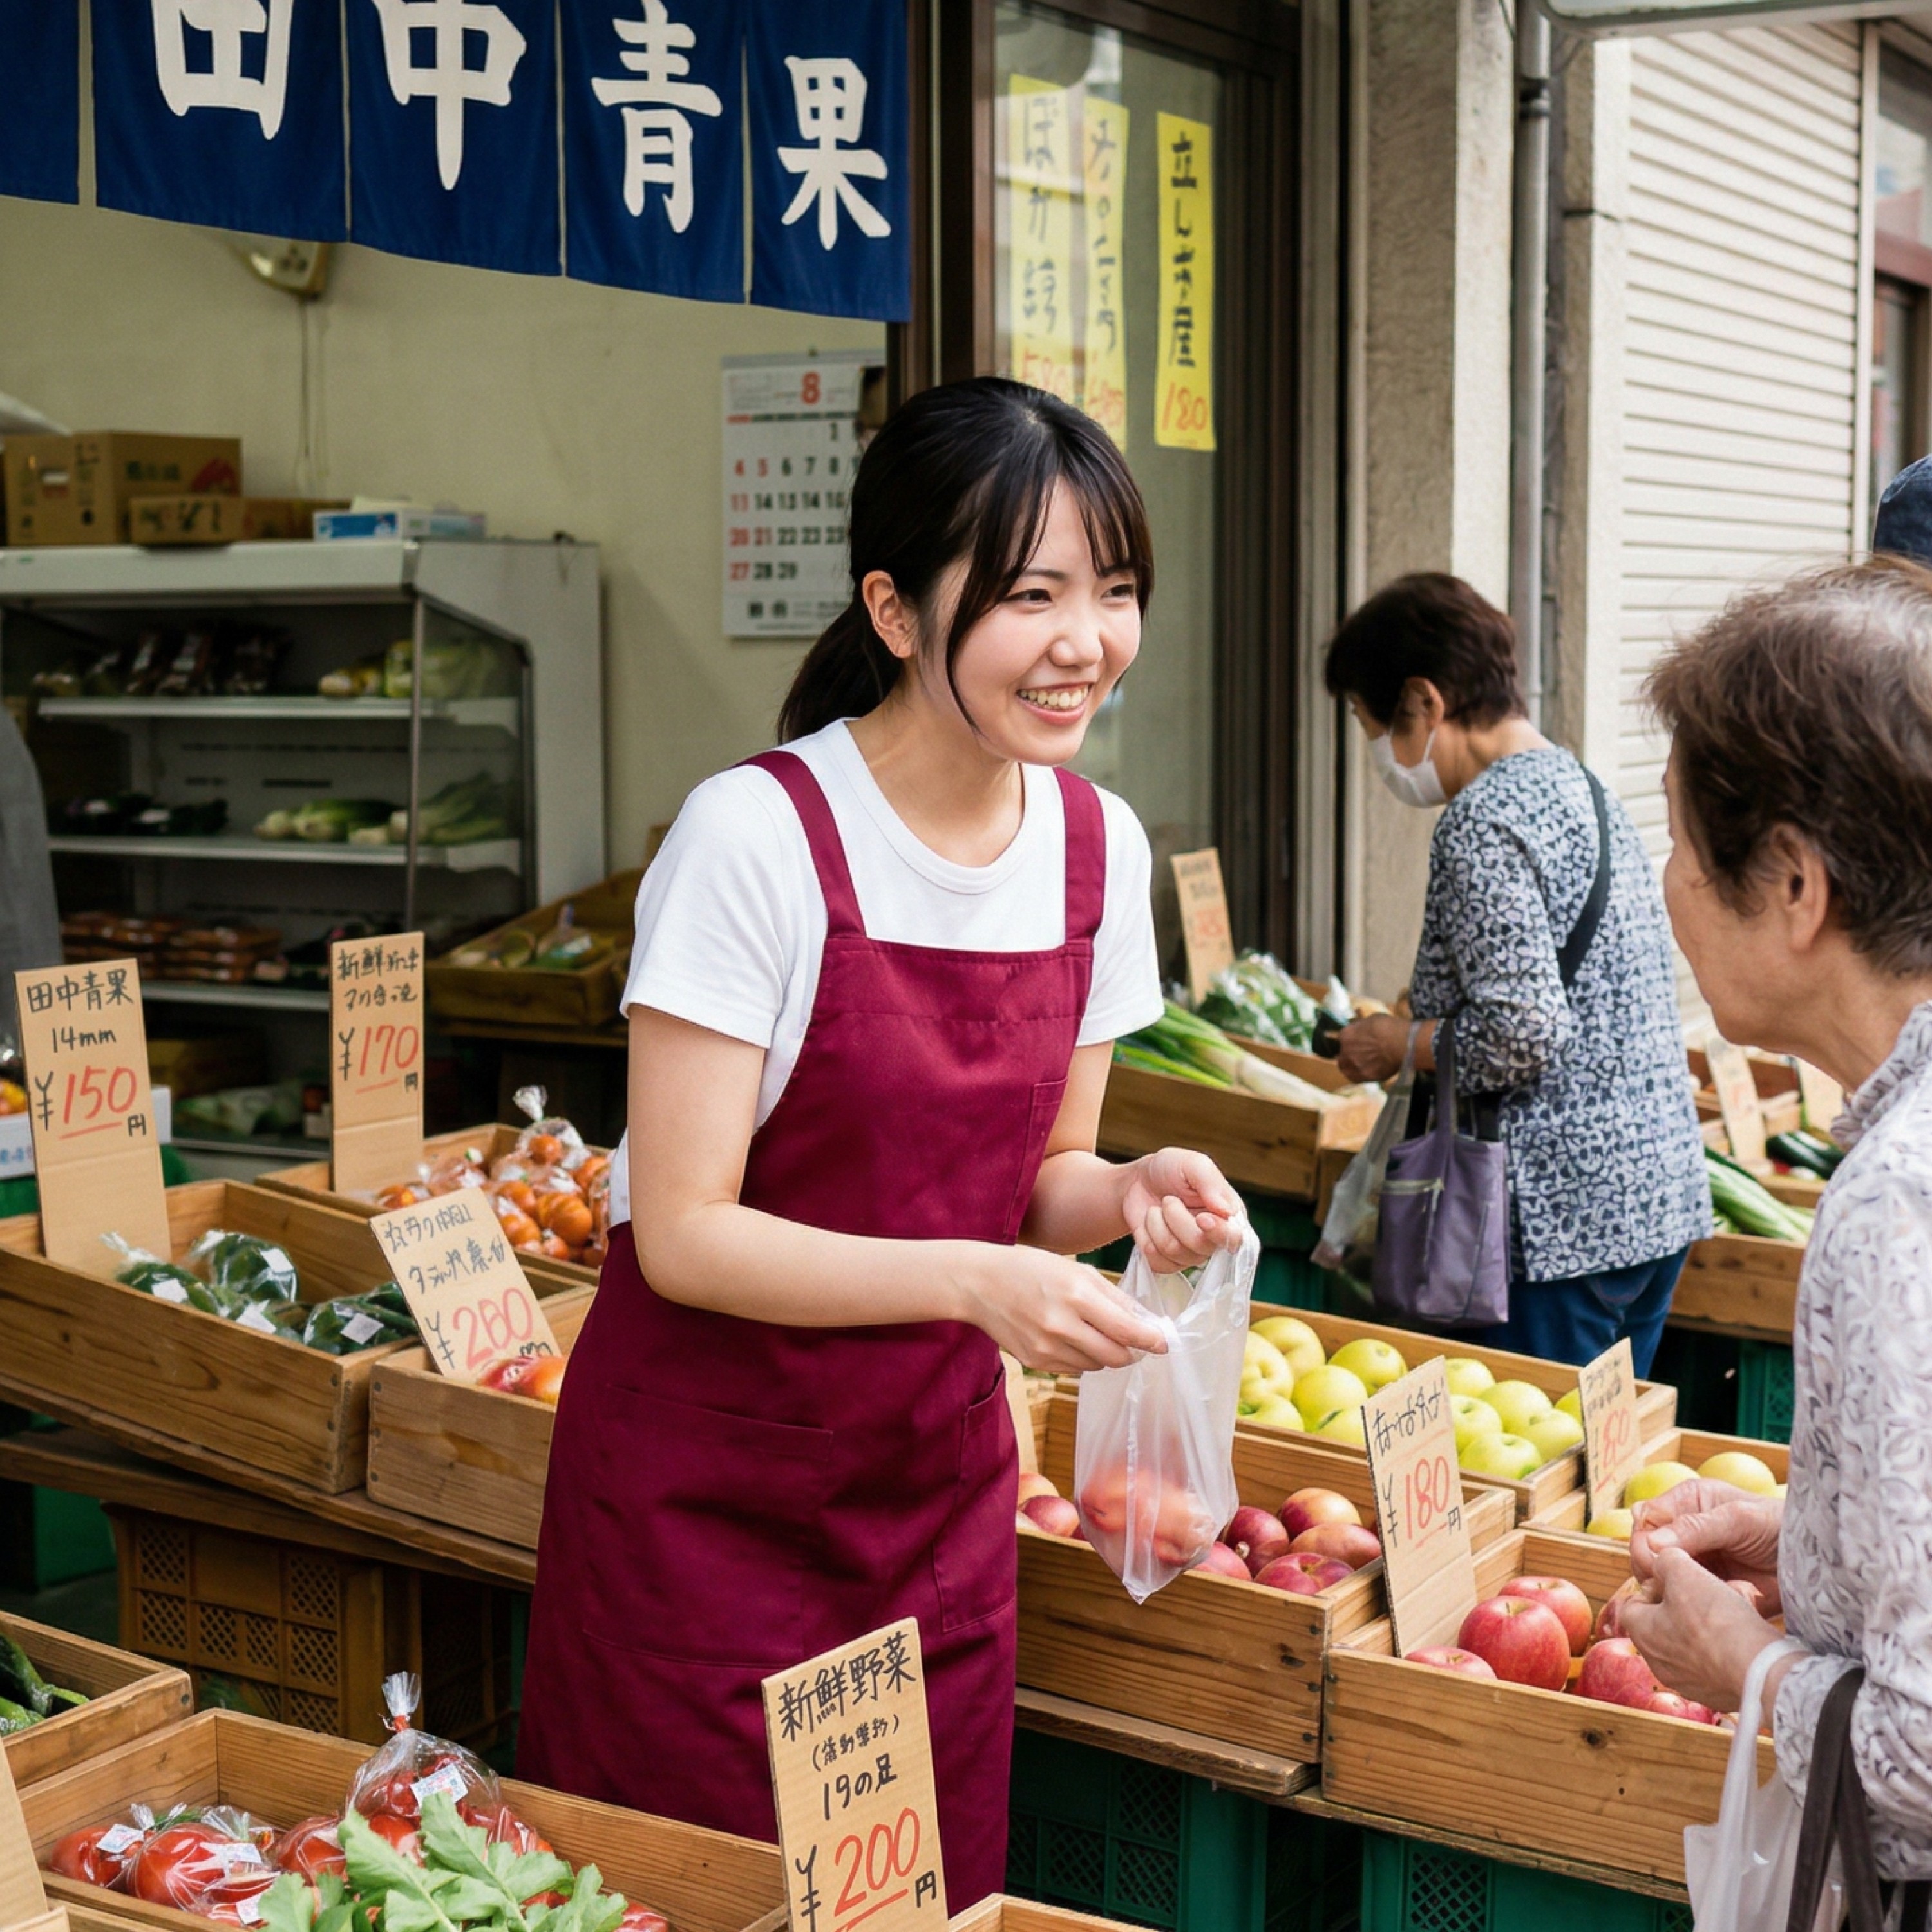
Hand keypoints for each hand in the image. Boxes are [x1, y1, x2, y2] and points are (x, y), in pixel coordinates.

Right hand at [962, 1247, 1168, 1374]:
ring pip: (1097, 1365)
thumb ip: (1114, 1297)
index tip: (1164, 1343)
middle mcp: (1062, 1325)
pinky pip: (1074, 1369)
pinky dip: (1082, 1357)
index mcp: (1076, 1296)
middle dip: (1132, 1351)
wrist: (980, 1283)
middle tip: (1136, 1343)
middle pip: (1116, 1356)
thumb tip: (1146, 1322)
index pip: (1127, 1330)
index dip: (1151, 1340)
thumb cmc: (1032, 1269)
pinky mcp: (1036, 1362)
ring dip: (1106, 1353)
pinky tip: (1070, 1337)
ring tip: (1093, 1332)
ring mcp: (1046, 1348)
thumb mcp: (1077, 1270)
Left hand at [1120, 1148, 1243, 1269]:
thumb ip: (1212, 1183)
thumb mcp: (1192, 1163)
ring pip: (1174, 1252)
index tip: (1201, 1218)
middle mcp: (1213, 1239)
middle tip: (1168, 1199)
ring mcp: (1191, 1254)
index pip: (1234, 1238)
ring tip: (1157, 1209)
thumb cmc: (1169, 1169)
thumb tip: (1228, 1211)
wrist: (1137, 1181)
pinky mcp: (1168, 1263)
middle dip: (1176, 1218)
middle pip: (1200, 1246)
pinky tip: (1148, 1225)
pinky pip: (1157, 1262)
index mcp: (1228, 1216)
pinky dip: (1146, 1238)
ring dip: (1156, 1225)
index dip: (1218, 1232)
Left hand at [1336, 1013, 1412, 1084]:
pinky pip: (1355, 1078)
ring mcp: (1354, 1064)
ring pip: (1345, 1068)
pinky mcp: (1364, 1076)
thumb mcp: (1372, 1019)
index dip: (1352, 1041)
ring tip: (1361, 1066)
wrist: (1399, 1043)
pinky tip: (1365, 1073)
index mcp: (1346, 1034)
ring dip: (1350, 1067)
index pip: (1344, 1038)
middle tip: (1360, 1055)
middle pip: (1342, 1054)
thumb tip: (1364, 1030)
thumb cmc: (1389, 1027)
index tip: (1360, 1043)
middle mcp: (1345, 1050)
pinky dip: (1358, 1076)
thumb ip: (1364, 1027)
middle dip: (1348, 1055)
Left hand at [1620, 1545, 1783, 1713]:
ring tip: (1734, 1606)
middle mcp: (1659, 1664)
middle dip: (1689, 1601)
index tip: (1677, 1578)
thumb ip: (1665, 1559)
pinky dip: (1729, 1645)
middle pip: (1666, 1620)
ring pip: (1695, 1640)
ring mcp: (1689, 1682)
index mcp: (1642, 1634)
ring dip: (1712, 1620)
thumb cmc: (1714, 1620)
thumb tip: (1663, 1561)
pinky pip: (1718, 1661)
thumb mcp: (1682, 1570)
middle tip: (1710, 1590)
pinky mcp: (1718, 1694)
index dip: (1655, 1584)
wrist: (1760, 1672)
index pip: (1634, 1603)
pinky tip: (1746, 1632)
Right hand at [1629, 1479, 1783, 1615]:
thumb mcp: (1739, 1518)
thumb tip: (1650, 1544)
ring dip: (1676, 1589)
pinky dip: (1695, 1604)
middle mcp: (1684, 1530)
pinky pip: (1686, 1599)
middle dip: (1656, 1568)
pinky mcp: (1706, 1589)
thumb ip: (1695, 1527)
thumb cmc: (1780, 1526)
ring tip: (1699, 1594)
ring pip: (1661, 1577)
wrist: (1818, 1563)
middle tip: (1672, 1585)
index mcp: (1687, 1502)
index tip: (1656, 1563)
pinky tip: (1712, 1605)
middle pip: (1646, 1549)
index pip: (1646, 1519)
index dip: (1644, 1541)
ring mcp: (1695, 1561)